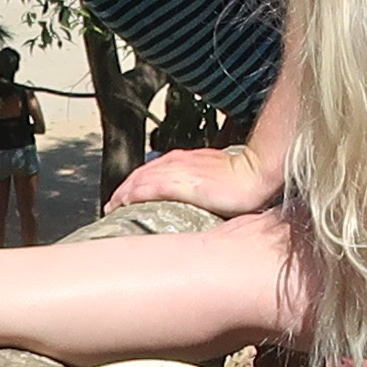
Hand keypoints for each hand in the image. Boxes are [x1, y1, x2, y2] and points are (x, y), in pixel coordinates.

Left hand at [111, 141, 278, 215]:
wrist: (254, 173)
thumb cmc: (243, 176)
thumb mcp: (218, 176)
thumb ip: (204, 182)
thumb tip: (200, 196)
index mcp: (186, 159)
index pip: (153, 170)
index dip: (138, 182)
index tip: (129, 195)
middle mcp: (177, 161)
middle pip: (140, 173)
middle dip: (124, 188)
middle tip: (113, 204)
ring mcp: (176, 171)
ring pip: (138, 179)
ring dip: (123, 192)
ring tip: (113, 207)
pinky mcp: (177, 183)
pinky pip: (146, 188)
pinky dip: (132, 195)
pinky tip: (123, 203)